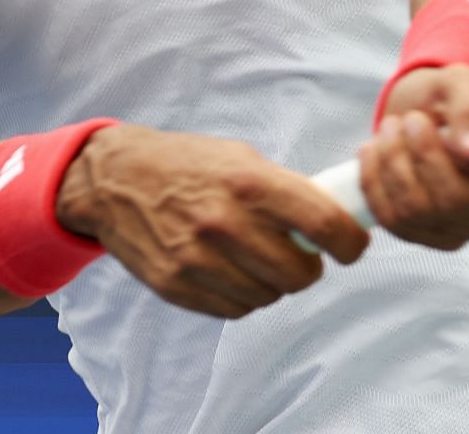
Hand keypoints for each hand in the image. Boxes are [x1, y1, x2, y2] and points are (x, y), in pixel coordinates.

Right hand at [56, 124, 368, 318]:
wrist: (116, 181)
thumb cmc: (187, 165)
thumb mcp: (240, 159)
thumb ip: (284, 189)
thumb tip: (334, 219)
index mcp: (249, 182)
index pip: (323, 224)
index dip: (350, 243)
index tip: (353, 246)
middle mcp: (225, 222)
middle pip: (300, 273)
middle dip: (310, 268)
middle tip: (302, 255)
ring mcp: (198, 259)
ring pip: (268, 296)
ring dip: (273, 283)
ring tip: (256, 257)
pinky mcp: (177, 286)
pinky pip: (235, 309)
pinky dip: (243, 296)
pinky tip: (231, 270)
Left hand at [360, 64, 468, 250]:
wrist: (423, 112)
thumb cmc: (452, 98)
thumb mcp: (464, 85)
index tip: (437, 123)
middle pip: (456, 202)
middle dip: (422, 154)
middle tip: (409, 118)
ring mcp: (462, 228)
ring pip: (418, 211)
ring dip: (393, 163)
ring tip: (390, 128)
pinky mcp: (425, 235)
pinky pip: (392, 221)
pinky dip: (374, 182)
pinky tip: (373, 151)